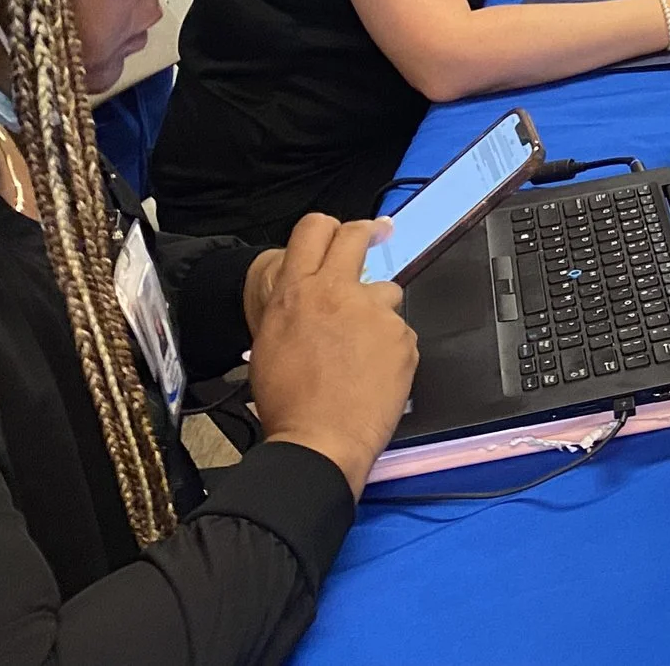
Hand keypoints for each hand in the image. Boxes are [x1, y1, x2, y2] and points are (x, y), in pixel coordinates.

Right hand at [249, 215, 417, 500]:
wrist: (319, 441)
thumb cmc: (288, 405)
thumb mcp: (268, 343)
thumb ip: (291, 308)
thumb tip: (302, 296)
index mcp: (295, 293)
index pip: (312, 229)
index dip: (327, 227)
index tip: (340, 232)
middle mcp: (336, 292)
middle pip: (357, 236)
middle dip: (366, 232)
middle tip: (375, 235)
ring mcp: (374, 312)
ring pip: (386, 291)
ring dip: (378, 310)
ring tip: (363, 350)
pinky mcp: (402, 336)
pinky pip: (400, 331)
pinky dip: (391, 347)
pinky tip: (375, 373)